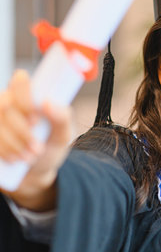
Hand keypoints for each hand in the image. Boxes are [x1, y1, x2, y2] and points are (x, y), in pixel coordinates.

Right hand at [0, 69, 72, 210]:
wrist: (35, 171)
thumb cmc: (50, 146)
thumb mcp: (63, 134)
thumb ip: (62, 117)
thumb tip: (47, 101)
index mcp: (30, 94)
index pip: (20, 80)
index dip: (25, 100)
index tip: (36, 120)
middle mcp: (9, 100)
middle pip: (6, 105)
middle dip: (22, 132)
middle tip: (38, 148)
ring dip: (16, 145)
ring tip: (31, 156)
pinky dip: (5, 152)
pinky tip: (16, 160)